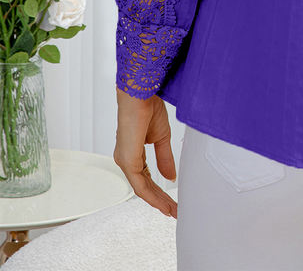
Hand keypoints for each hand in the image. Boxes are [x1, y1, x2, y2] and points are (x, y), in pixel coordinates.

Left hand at [113, 85, 177, 219]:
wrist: (141, 94)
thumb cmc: (148, 107)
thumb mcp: (161, 137)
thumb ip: (164, 158)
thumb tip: (169, 177)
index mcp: (132, 152)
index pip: (146, 177)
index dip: (159, 190)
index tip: (172, 200)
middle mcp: (126, 159)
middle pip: (144, 186)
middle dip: (160, 199)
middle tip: (175, 210)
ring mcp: (125, 161)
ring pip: (142, 189)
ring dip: (158, 201)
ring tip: (172, 210)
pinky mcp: (128, 160)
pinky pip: (140, 185)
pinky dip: (152, 196)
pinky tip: (163, 204)